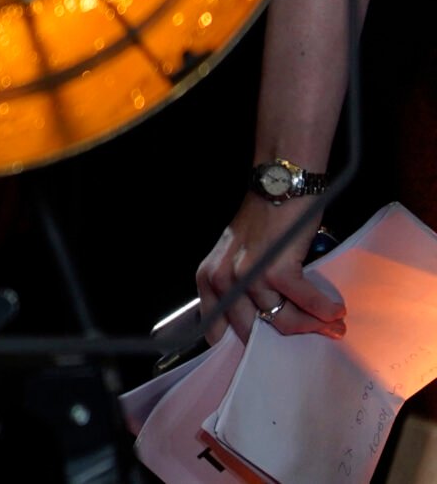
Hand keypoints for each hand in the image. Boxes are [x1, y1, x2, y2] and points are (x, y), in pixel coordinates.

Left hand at [198, 192, 344, 343]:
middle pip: (255, 331)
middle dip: (290, 337)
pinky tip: (335, 309)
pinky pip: (303, 302)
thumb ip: (245, 288)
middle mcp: (221, 280)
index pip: (218, 331)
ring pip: (282, 321)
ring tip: (333, 322)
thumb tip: (272, 323)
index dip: (245, 348)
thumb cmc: (264, 220)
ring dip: (313, 325)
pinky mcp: (274, 269)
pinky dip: (323, 309)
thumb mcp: (240, 256)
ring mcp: (246, 276)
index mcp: (208, 279)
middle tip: (319, 334)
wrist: (279, 185)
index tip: (271, 357)